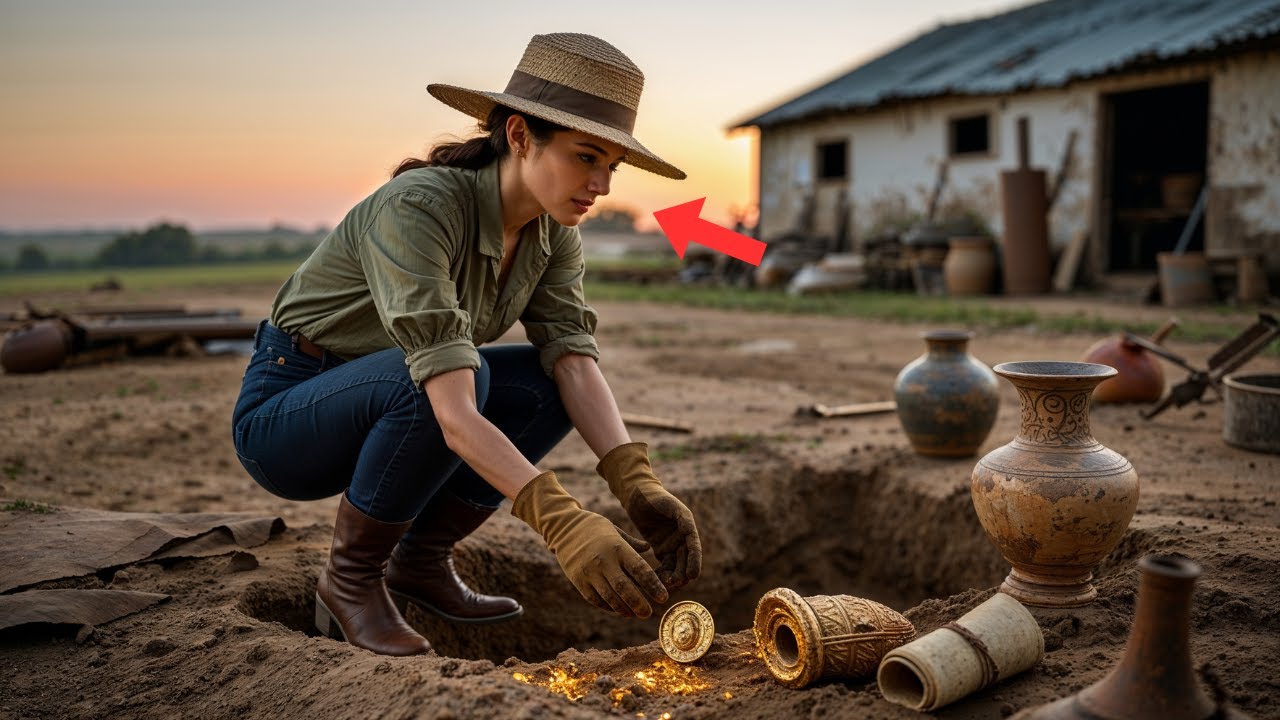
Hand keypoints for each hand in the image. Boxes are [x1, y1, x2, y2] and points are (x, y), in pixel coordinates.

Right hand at [511, 471, 668, 616]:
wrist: (563, 528)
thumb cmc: (595, 528)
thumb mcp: (615, 530)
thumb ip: (632, 543)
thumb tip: (649, 548)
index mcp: (617, 547)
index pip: (640, 569)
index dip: (653, 586)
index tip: (663, 598)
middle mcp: (604, 561)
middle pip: (625, 588)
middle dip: (639, 604)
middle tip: (648, 613)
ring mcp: (589, 572)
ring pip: (610, 598)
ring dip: (624, 610)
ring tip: (634, 614)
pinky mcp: (578, 581)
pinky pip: (595, 599)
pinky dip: (608, 607)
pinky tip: (618, 609)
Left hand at [597, 442, 701, 588]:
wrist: (638, 495)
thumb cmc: (654, 496)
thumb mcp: (668, 504)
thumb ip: (680, 516)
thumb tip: (690, 529)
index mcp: (688, 525)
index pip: (694, 547)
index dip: (694, 562)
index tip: (692, 576)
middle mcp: (682, 537)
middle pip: (686, 559)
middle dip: (682, 573)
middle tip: (675, 584)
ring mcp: (672, 544)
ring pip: (676, 564)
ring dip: (673, 576)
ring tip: (664, 585)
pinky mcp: (661, 548)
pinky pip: (664, 564)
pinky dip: (662, 573)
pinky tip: (656, 582)